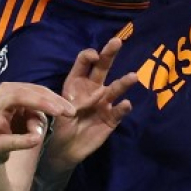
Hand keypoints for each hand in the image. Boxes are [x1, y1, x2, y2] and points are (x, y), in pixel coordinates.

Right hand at [0, 82, 75, 168]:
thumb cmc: (8, 130)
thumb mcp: (26, 119)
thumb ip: (39, 114)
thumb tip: (48, 117)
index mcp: (9, 92)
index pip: (35, 90)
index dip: (55, 97)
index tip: (72, 109)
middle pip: (26, 91)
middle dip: (49, 99)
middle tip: (70, 111)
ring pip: (15, 101)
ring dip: (39, 106)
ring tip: (58, 113)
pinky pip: (8, 139)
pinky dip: (22, 139)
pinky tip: (36, 139)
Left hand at [44, 37, 136, 173]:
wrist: (64, 149)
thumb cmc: (59, 124)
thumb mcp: (56, 107)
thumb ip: (65, 97)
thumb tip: (73, 96)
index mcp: (77, 82)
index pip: (84, 63)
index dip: (88, 56)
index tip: (93, 57)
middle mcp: (92, 88)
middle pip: (102, 68)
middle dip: (109, 54)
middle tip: (117, 41)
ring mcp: (104, 103)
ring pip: (115, 89)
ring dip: (123, 82)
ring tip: (133, 76)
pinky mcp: (111, 119)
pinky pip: (118, 112)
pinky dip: (122, 108)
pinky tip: (126, 104)